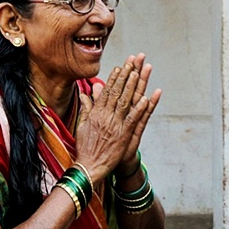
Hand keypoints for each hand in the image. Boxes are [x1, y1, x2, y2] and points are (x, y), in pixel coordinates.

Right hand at [74, 56, 157, 184]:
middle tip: (134, 61)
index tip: (121, 66)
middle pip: (117, 92)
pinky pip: (132, 119)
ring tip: (140, 72)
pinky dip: (139, 108)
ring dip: (133, 86)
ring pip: (125, 102)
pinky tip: (146, 98)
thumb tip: (86, 93)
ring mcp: (114, 125)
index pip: (107, 91)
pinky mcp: (123, 135)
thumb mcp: (82, 125)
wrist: (89, 167)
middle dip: (126, 75)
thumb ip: (86, 108)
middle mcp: (105, 116)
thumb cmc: (85, 148)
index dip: (115, 78)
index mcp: (96, 113)